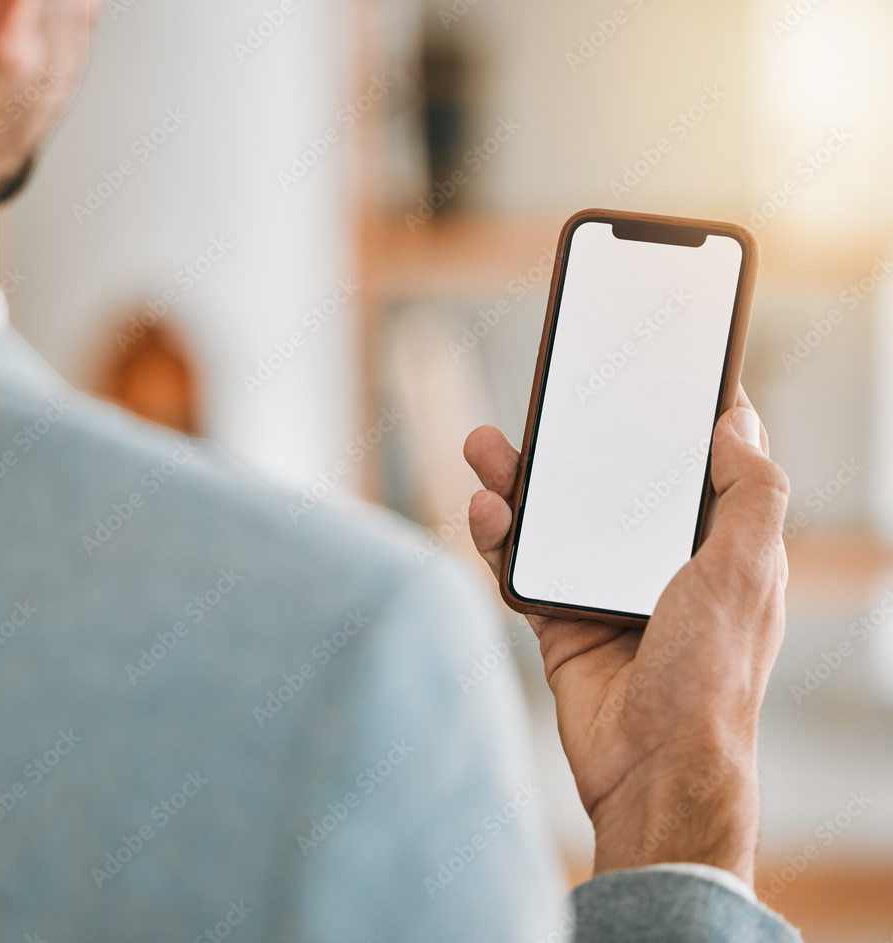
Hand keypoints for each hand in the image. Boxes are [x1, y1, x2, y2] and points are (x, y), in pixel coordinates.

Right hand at [464, 389, 788, 884]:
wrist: (651, 767)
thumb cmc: (711, 675)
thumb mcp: (746, 573)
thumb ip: (751, 494)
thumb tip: (738, 423)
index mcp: (713, 546)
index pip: (693, 468)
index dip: (672, 422)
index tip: (647, 378)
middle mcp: (656, 562)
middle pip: (607, 485)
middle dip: (571, 444)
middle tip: (544, 406)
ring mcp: (603, 590)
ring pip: (554, 519)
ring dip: (518, 483)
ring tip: (485, 449)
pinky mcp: (560, 619)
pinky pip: (520, 566)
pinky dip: (499, 537)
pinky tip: (486, 511)